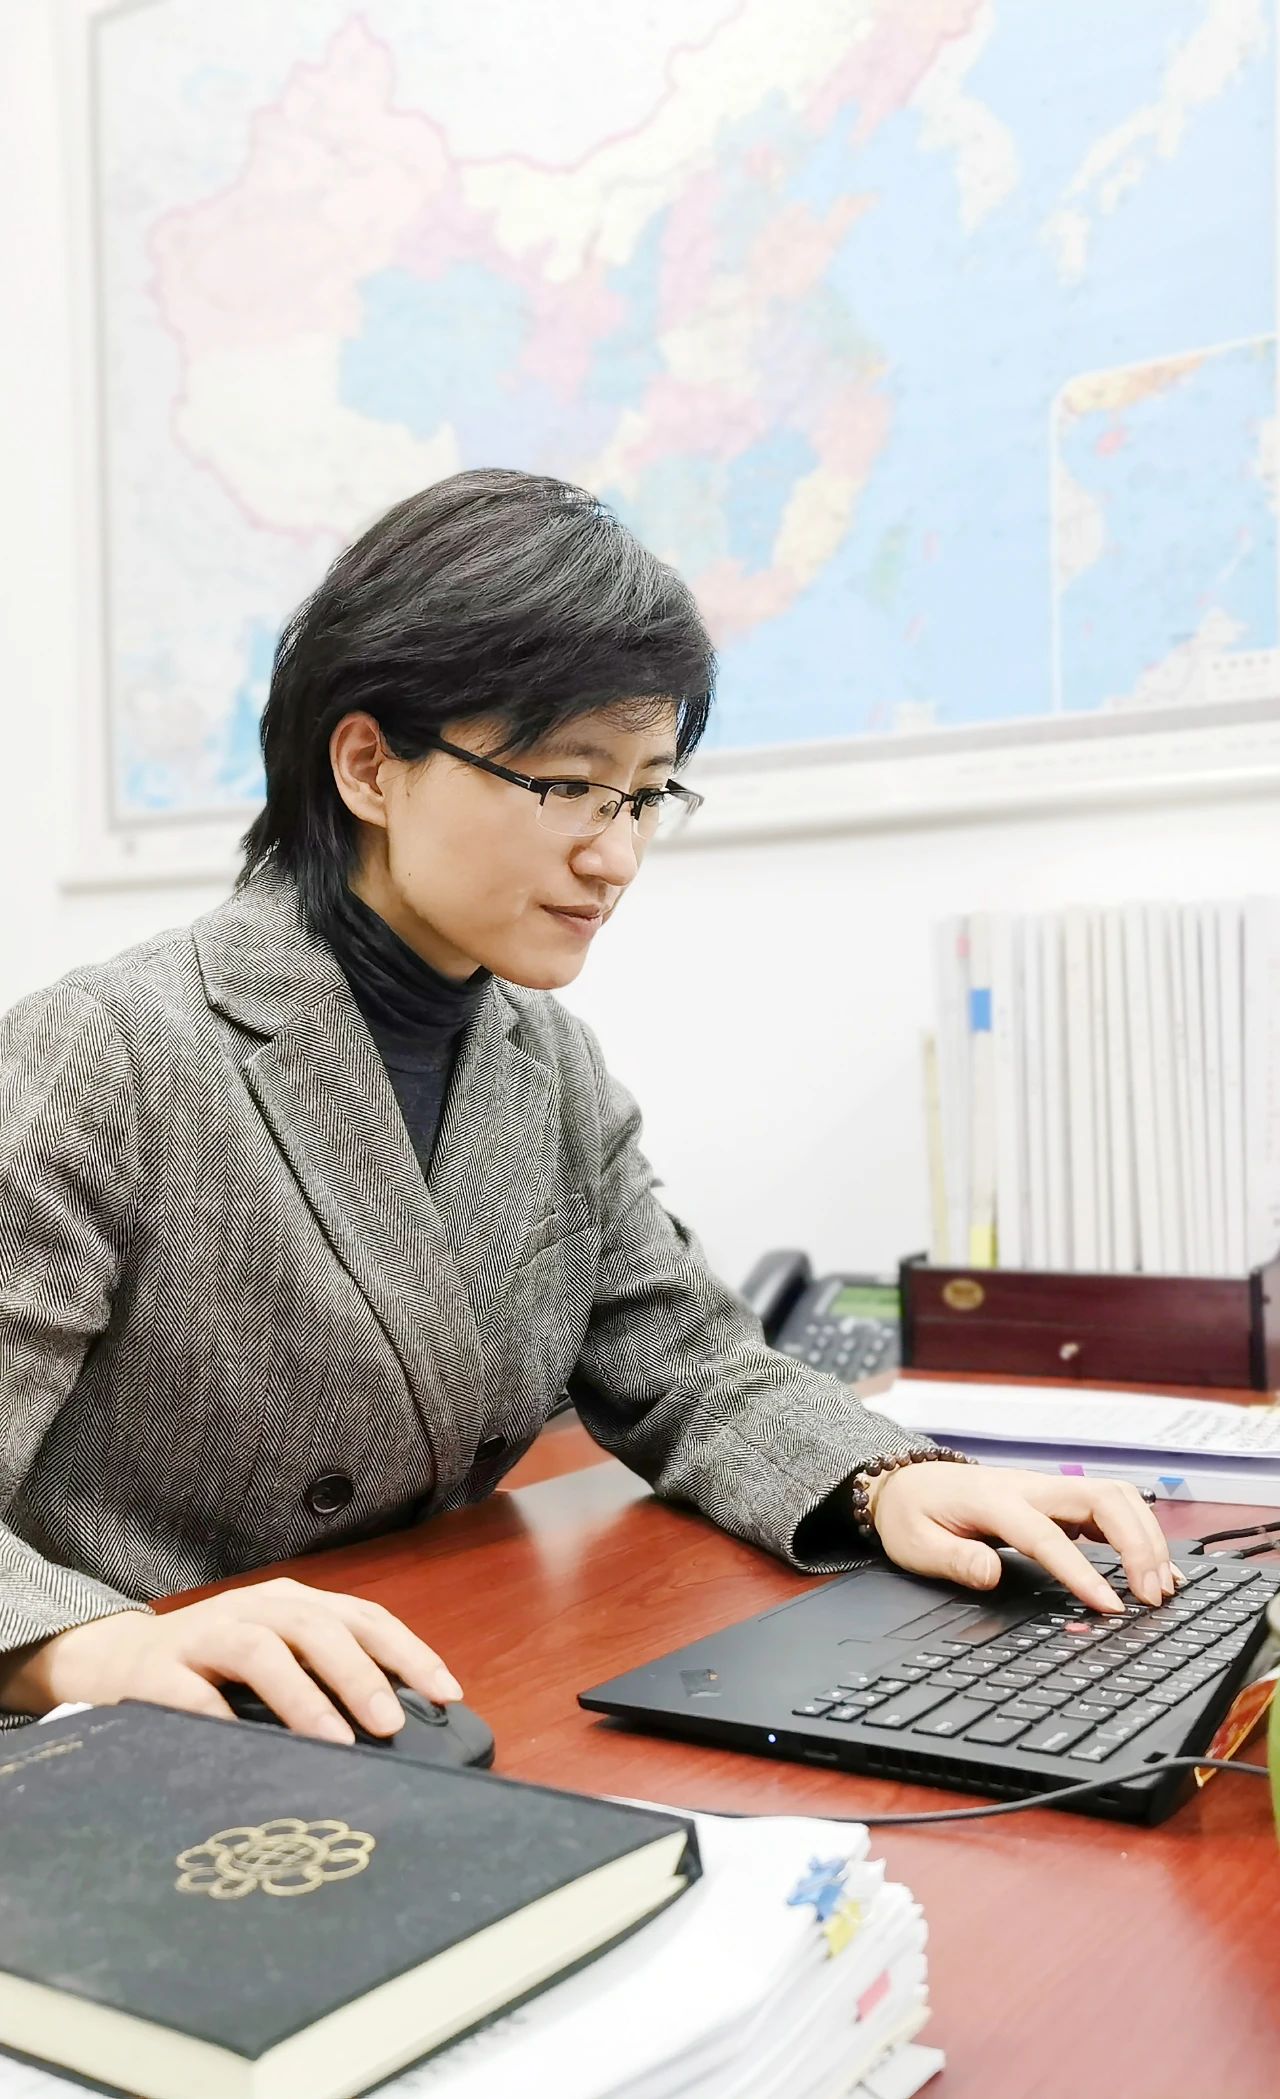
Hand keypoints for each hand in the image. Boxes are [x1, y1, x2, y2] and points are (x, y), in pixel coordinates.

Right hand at [6, 1579, 462, 1741]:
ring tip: (334, 1741)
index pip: (362, 1617)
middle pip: (315, 1627)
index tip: (446, 1694)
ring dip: (301, 1695)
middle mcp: (253, 1609)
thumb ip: (328, 1679)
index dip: (408, 1652)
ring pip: (259, 1649)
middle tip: (390, 1724)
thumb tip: (400, 1727)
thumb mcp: (279, 1658)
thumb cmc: (218, 1669)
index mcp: (292, 1603)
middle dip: (359, 1674)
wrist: (116, 1660)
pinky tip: (245, 1746)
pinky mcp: (156, 1670)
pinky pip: (189, 1692)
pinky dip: (218, 1714)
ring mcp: (203, 1635)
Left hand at [866, 1463, 1177, 1612]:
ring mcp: (1048, 1488)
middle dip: (1138, 1545)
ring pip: (1116, 1496)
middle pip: (1102, 1499)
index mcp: (994, 1500)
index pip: (1047, 1535)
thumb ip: (953, 1559)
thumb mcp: (916, 1544)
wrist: (909, 1481)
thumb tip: (990, 1573)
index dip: (1082, 1571)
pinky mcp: (1059, 1499)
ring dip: (1147, 1536)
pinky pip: (1111, 1506)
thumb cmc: (914, 1515)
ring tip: (1162, 1586)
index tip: (1111, 1607)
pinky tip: (1152, 1568)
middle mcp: (1030, 1487)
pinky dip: (1139, 1532)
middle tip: (1153, 1597)